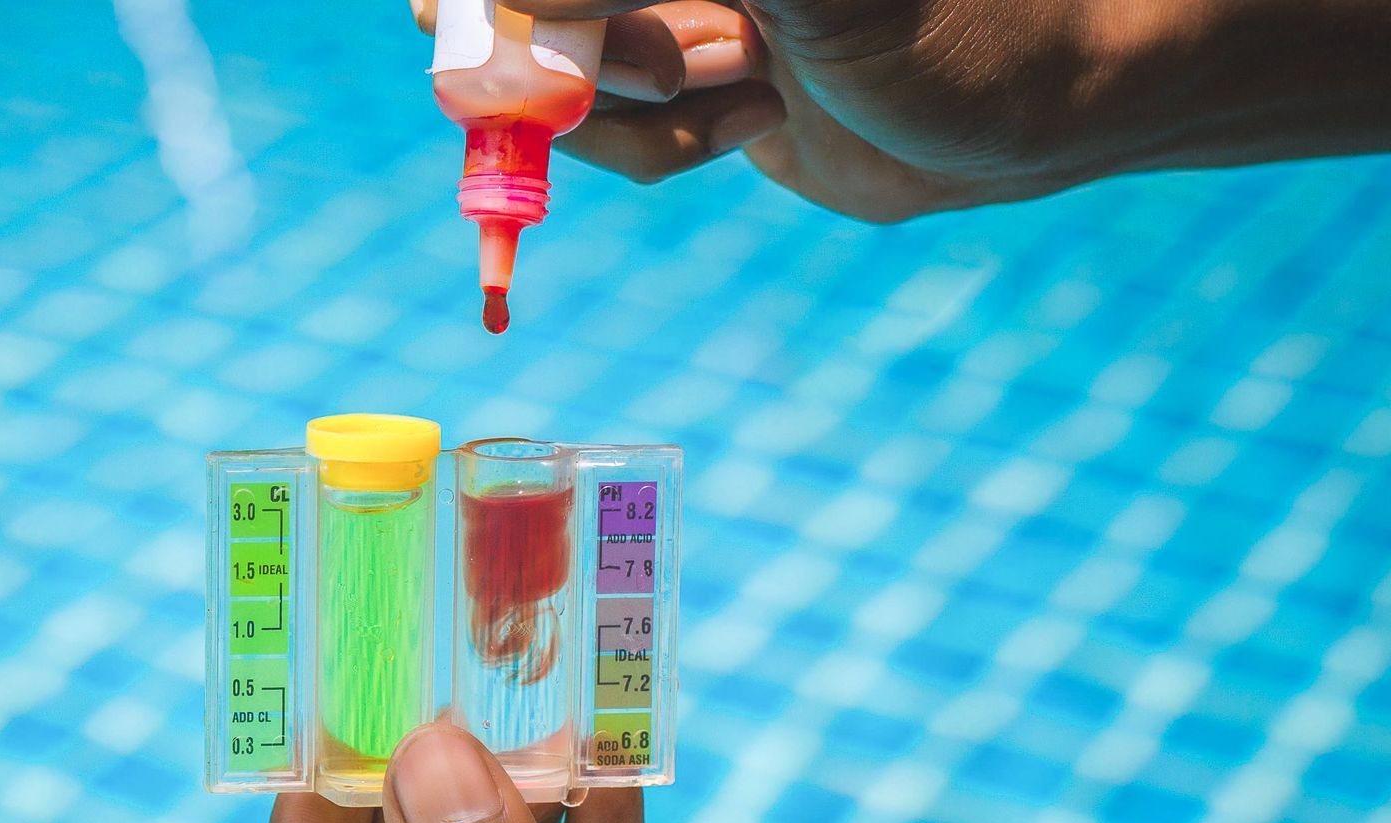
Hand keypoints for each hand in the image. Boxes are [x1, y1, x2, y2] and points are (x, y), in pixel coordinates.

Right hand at [417, 0, 1390, 221]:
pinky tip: (752, 118)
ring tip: (750, 82)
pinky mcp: (680, 81)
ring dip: (635, 98)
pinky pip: (605, 131)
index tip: (445, 19)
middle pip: (523, 3)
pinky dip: (653, 145)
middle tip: (669, 61)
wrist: (1040, 109)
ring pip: (556, 70)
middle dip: (571, 44)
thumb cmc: (962, 26)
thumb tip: (522, 26)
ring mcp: (668, 7)